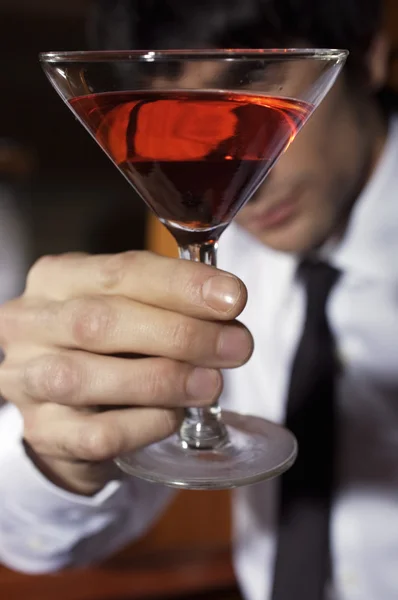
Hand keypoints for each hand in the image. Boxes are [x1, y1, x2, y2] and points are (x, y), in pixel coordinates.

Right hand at [0, 251, 252, 494]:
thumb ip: (168, 304)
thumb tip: (227, 317)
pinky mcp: (42, 432)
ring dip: (164, 379)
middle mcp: (31, 323)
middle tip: (236, 345)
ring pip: (90, 377)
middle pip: (102, 321)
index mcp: (57, 278)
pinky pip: (97, 433)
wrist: (66, 406)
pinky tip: (175, 418)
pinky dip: (145, 424)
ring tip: (212, 383)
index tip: (233, 298)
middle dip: (180, 333)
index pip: (121, 271)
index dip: (181, 284)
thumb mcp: (130, 309)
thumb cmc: (108, 345)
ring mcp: (27, 379)